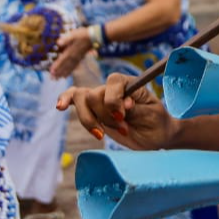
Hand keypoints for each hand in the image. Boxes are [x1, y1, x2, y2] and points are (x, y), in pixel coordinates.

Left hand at [49, 27, 92, 78]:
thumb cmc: (82, 35)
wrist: (94, 37)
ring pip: (69, 68)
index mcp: (70, 51)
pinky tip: (66, 75)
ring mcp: (77, 58)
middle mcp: (73, 57)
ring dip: (63, 73)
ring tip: (58, 79)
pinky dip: (69, 72)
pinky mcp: (80, 58)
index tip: (51, 72)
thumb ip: (66, 39)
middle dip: (58, 72)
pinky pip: (74, 67)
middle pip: (64, 66)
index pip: (62, 60)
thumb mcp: (73, 34)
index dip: (56, 66)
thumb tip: (58, 42)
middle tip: (52, 78)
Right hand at [56, 72, 175, 149]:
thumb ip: (138, 109)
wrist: (157, 136)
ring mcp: (101, 100)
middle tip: (123, 128)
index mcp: (129, 84)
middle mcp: (113, 89)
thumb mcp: (153, 116)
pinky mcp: (94, 112)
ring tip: (102, 134)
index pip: (113, 81)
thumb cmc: (158, 122)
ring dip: (89, 119)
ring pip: (81, 99)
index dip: (113, 99)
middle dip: (105, 116)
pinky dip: (65, 100)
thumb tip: (125, 102)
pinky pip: (74, 100)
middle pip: (94, 94)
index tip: (123, 116)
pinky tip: (60, 107)